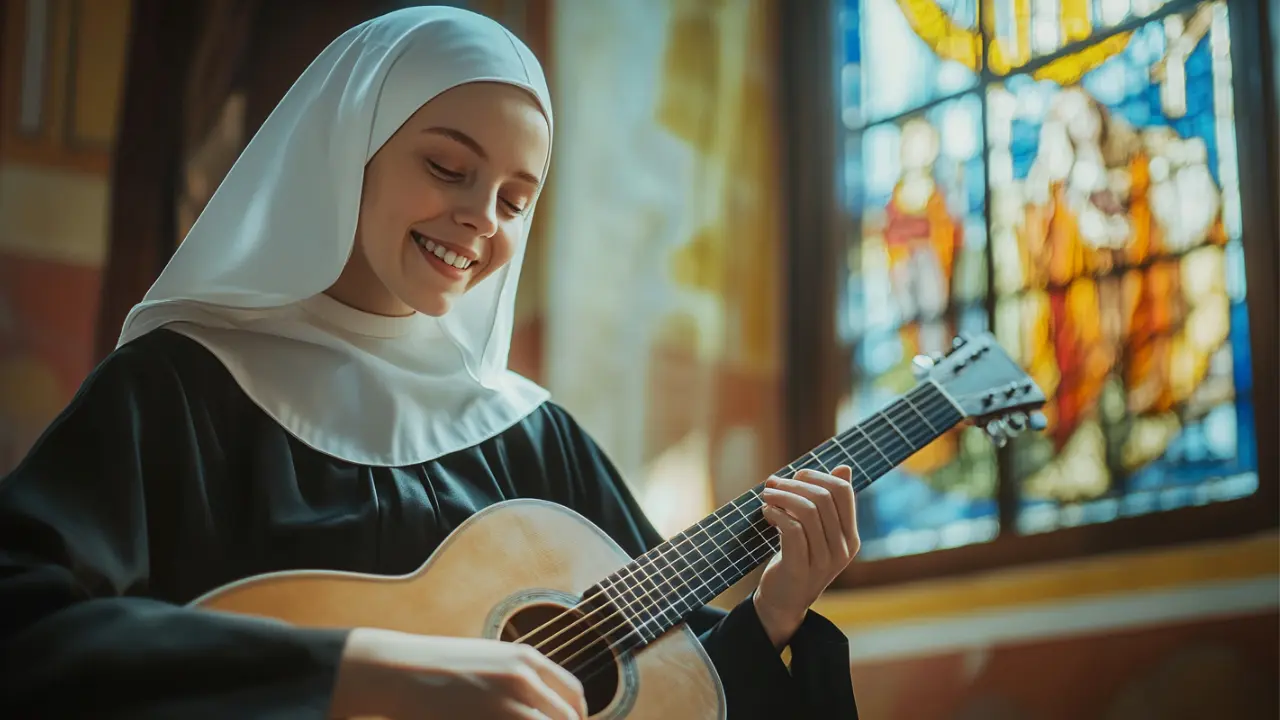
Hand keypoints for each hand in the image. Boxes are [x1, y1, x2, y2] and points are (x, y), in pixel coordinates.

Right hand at [330, 628, 587, 719]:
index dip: (577, 717)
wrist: (400, 671)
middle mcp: (522, 680)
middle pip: (566, 719)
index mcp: (527, 659)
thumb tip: (546, 703)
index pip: (574, 695)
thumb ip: (523, 677)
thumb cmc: (442, 666)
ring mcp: (504, 706)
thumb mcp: (492, 659)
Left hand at [753, 466, 858, 648]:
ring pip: (808, 511)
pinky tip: (766, 513)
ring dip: (782, 496)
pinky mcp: (801, 569)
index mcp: (850, 536)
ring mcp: (824, 561)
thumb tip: (844, 467)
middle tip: (773, 484)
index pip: (843, 491)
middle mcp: (842, 549)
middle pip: (823, 498)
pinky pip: (793, 530)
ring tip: (766, 496)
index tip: (795, 476)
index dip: (817, 476)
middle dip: (794, 484)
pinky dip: (777, 514)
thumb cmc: (799, 557)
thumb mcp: (817, 530)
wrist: (784, 601)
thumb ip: (829, 503)